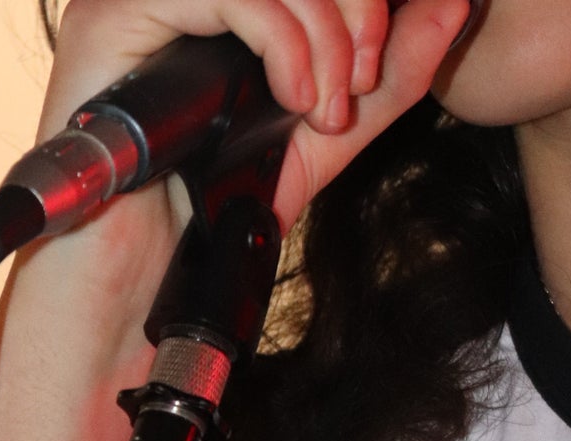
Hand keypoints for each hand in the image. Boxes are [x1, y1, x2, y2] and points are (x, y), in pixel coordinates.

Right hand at [44, 0, 471, 232]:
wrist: (147, 281)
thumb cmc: (216, 213)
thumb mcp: (324, 140)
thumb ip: (388, 79)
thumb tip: (453, 8)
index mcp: (231, 2)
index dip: (364, 0)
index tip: (377, 65)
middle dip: (354, 10)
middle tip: (357, 86)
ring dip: (323, 33)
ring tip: (324, 110)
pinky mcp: (116, 12)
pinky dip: (281, 40)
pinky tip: (292, 100)